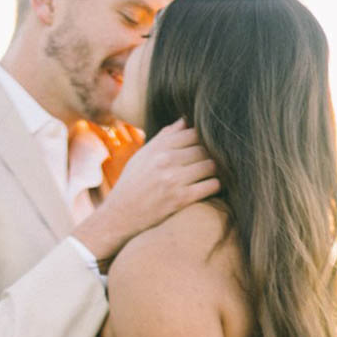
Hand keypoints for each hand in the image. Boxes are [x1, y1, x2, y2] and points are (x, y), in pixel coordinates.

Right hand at [72, 119, 219, 265]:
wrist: (120, 216)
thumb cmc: (132, 184)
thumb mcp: (142, 156)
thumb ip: (164, 138)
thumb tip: (184, 120)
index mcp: (158, 148)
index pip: (192, 133)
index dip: (202, 138)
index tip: (205, 146)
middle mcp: (166, 161)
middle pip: (203, 148)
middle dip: (211, 154)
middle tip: (215, 161)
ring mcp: (174, 180)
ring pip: (210, 165)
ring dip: (215, 169)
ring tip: (214, 173)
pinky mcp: (180, 199)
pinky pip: (210, 186)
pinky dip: (215, 185)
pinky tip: (213, 186)